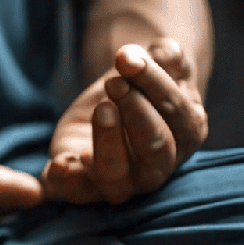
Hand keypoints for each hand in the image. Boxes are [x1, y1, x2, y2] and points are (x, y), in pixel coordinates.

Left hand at [41, 39, 207, 203]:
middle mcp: (155, 168)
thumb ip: (165, 57)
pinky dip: (65, 183)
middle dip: (136, 114)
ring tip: (101, 109)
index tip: (128, 59)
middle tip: (115, 83)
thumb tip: (163, 52)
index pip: (178, 114)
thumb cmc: (141, 86)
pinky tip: (58, 165)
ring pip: (116, 178)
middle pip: (155, 151)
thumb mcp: (156, 65)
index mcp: (185, 134)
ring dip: (108, 143)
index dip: (154, 83)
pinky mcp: (79, 182)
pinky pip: (72, 192)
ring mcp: (118, 180)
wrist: (108, 103)